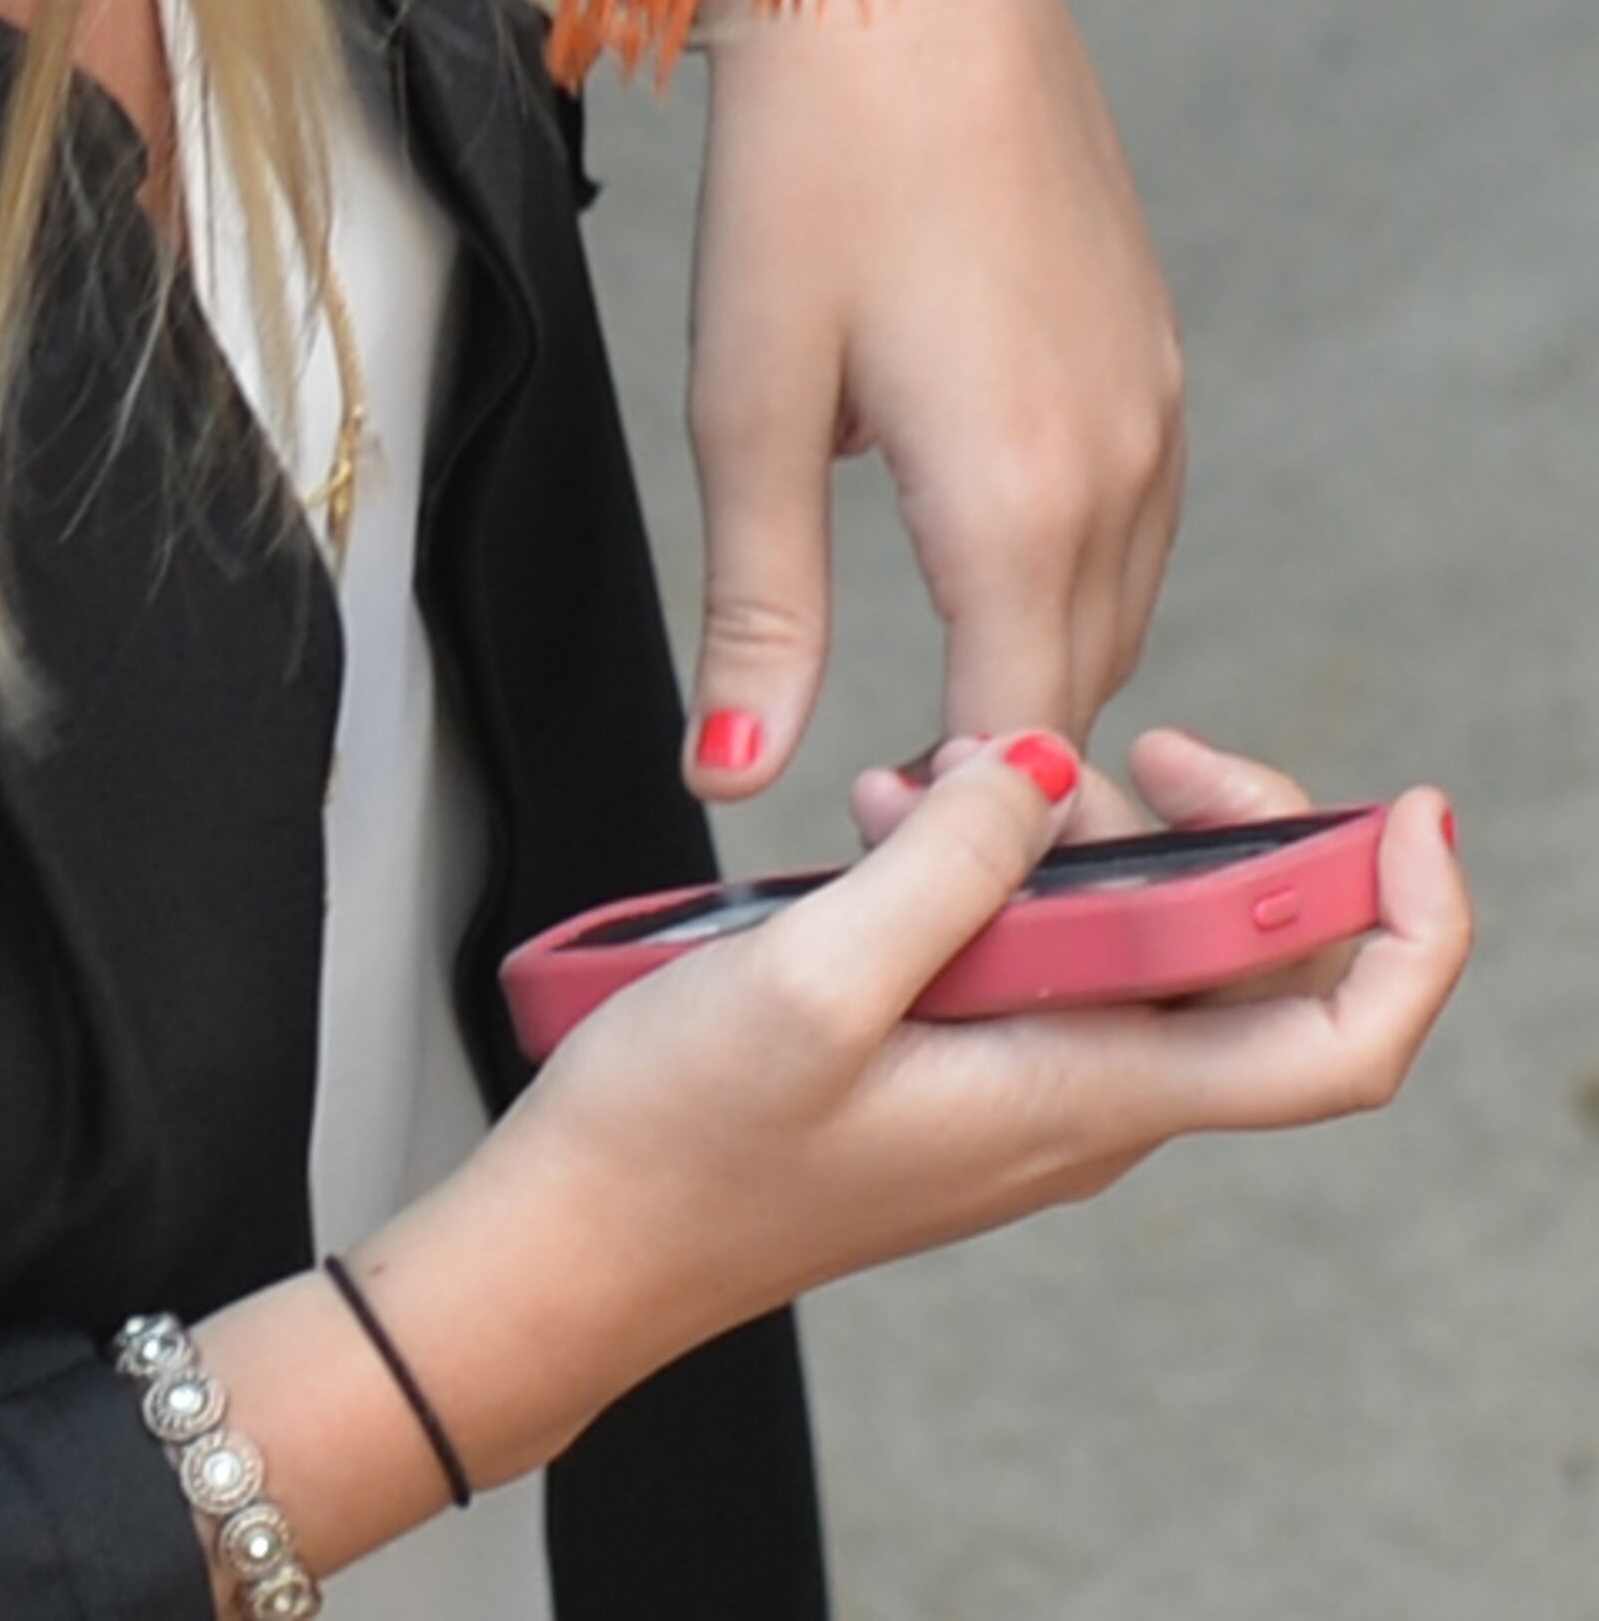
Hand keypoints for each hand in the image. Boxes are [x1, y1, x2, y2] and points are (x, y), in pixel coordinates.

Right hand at [199, 736, 1467, 1551]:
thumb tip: (1049, 766)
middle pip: (1243, 967)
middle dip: (1214, 832)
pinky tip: (891, 820)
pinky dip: (998, 868)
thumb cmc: (679, 1140)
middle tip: (1124, 742)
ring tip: (934, 770)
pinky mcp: (958, 1070)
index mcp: (1081, 1091)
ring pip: (1133, 946)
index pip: (1332, 1039)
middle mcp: (1082, 1101)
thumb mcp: (810, 978)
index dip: (1404, 927)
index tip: (1408, 813)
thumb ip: (947, 866)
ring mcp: (1022, 1091)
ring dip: (1073, 836)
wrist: (580, 1245)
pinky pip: (1039, 958)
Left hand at [678, 0, 1183, 795]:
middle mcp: (1121, 470)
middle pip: (1075, 693)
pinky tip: (982, 565)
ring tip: (929, 718)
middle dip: (997, 774)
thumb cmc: (809, 167)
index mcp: (1023, 504)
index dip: (952, 833)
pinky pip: (1130, 519)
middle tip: (889, 819)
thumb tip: (733, 772)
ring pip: (1112, 608)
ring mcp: (1152, 404)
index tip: (877, 868)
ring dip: (1037, 672)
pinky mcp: (1148, 349)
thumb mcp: (749, 401)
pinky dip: (1066, 576)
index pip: (1017, 750)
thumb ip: (760, 608)